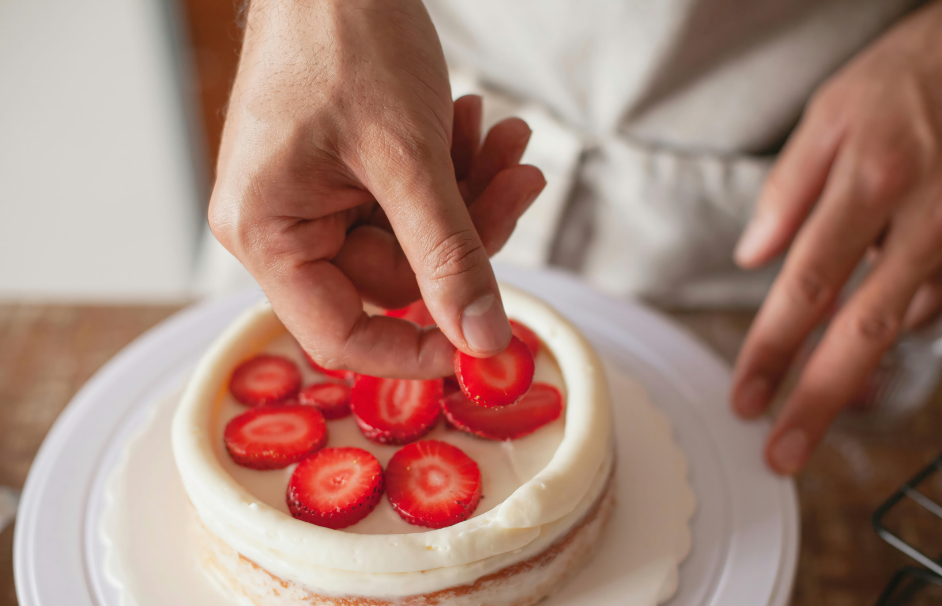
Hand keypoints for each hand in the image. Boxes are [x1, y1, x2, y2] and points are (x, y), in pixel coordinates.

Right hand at [209, 0, 545, 378]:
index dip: (418, 348)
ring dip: (471, 193)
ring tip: (509, 140)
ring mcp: (311, 196)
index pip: (341, 334)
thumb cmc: (345, 40)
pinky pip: (408, 198)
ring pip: (414, 235)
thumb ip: (450, 256)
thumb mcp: (408, 158)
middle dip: (470, 230)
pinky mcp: (341, 171)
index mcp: (267, 233)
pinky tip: (478, 124)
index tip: (486, 339)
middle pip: (395, 276)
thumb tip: (483, 339)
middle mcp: (279, 224)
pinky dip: (451, 169)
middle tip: (521, 183)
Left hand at [731, 0, 941, 473]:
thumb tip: (754, 256)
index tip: (747, 396)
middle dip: (816, 402)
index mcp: (875, 177)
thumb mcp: (832, 110)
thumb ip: (788, 189)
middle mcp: (934, 215)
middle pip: (864, 332)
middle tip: (782, 452)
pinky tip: (902, 267)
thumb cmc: (920, 69)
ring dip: (864, 336)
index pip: (808, 285)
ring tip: (838, 333)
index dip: (772, 349)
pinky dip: (913, 291)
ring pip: (907, 314)